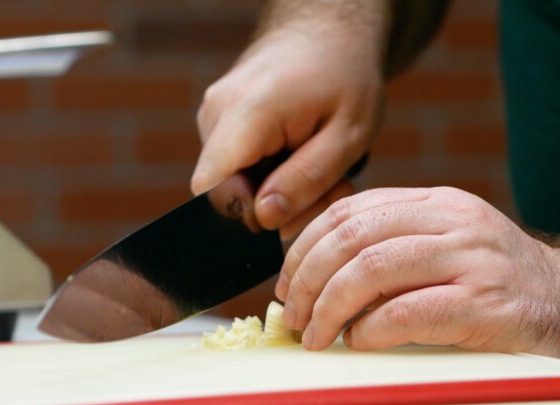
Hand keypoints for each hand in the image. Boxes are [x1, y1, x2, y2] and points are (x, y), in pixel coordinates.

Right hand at [192, 23, 384, 238]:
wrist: (325, 32)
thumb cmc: (344, 77)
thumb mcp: (348, 134)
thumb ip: (306, 179)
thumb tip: (264, 217)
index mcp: (248, 113)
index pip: (212, 186)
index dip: (247, 214)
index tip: (292, 210)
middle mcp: (216, 113)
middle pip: (225, 191)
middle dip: (275, 207)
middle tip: (326, 191)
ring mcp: (211, 115)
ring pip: (231, 182)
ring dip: (275, 192)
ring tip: (317, 171)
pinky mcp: (215, 121)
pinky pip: (233, 167)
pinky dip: (267, 176)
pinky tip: (298, 159)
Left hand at [275, 187, 559, 362]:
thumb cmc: (502, 285)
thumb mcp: (447, 248)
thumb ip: (395, 249)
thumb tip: (319, 276)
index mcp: (437, 204)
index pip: (349, 210)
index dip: (305, 247)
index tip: (287, 283)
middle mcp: (453, 222)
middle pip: (351, 237)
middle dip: (307, 280)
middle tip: (295, 317)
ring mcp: (473, 260)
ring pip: (371, 270)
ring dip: (329, 308)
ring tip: (317, 336)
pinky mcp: (487, 304)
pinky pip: (407, 312)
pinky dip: (369, 330)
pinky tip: (359, 342)